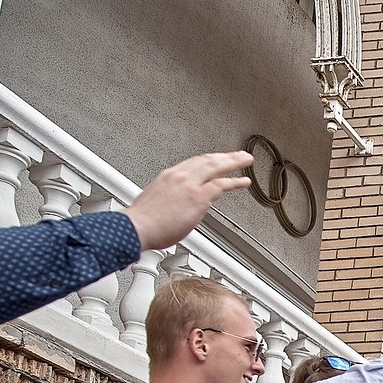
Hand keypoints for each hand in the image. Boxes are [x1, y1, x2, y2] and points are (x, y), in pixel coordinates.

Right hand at [123, 151, 253, 250]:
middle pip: (207, 160)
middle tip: (238, 155)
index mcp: (168, 176)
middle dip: (225, 156)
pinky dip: (234, 182)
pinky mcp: (197, 197)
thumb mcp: (155, 202)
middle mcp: (179, 176)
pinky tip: (244, 182)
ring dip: (233, 162)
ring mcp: (189, 185)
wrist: (136, 227)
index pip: (193, 163)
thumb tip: (177, 206)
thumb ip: (170, 199)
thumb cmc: (143, 222)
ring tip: (245, 161)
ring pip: (215, 167)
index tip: (218, 159)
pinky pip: (220, 185)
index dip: (209, 160)